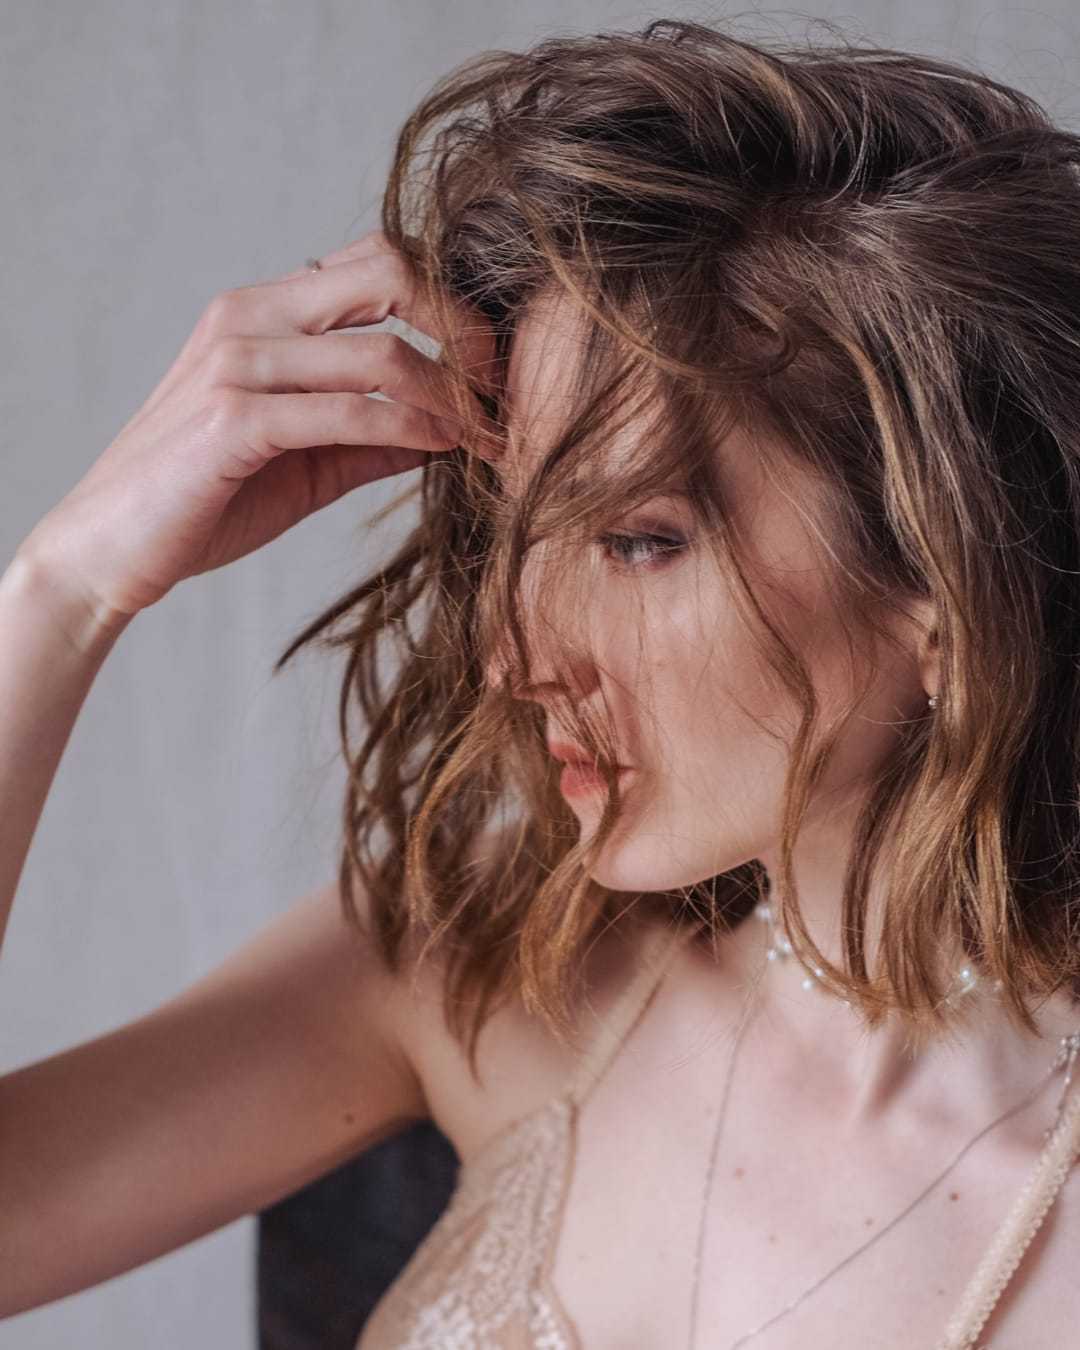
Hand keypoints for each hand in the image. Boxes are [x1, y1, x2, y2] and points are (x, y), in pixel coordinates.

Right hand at [20, 230, 498, 624]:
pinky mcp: (232, 420)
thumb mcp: (308, 460)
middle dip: (465, 326)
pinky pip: (351, 411)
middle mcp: (250, 316)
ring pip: (381, 350)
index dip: (450, 300)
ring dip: (454, 396)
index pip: (377, 261)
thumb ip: (375, 435)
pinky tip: (447, 450)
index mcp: (265, 310)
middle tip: (504, 387)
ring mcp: (237, 362)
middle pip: (389, 271)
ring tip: (492, 437)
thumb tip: (453, 429)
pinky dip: (413, 430)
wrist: (110, 549)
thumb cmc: (207, 499)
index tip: (494, 364)